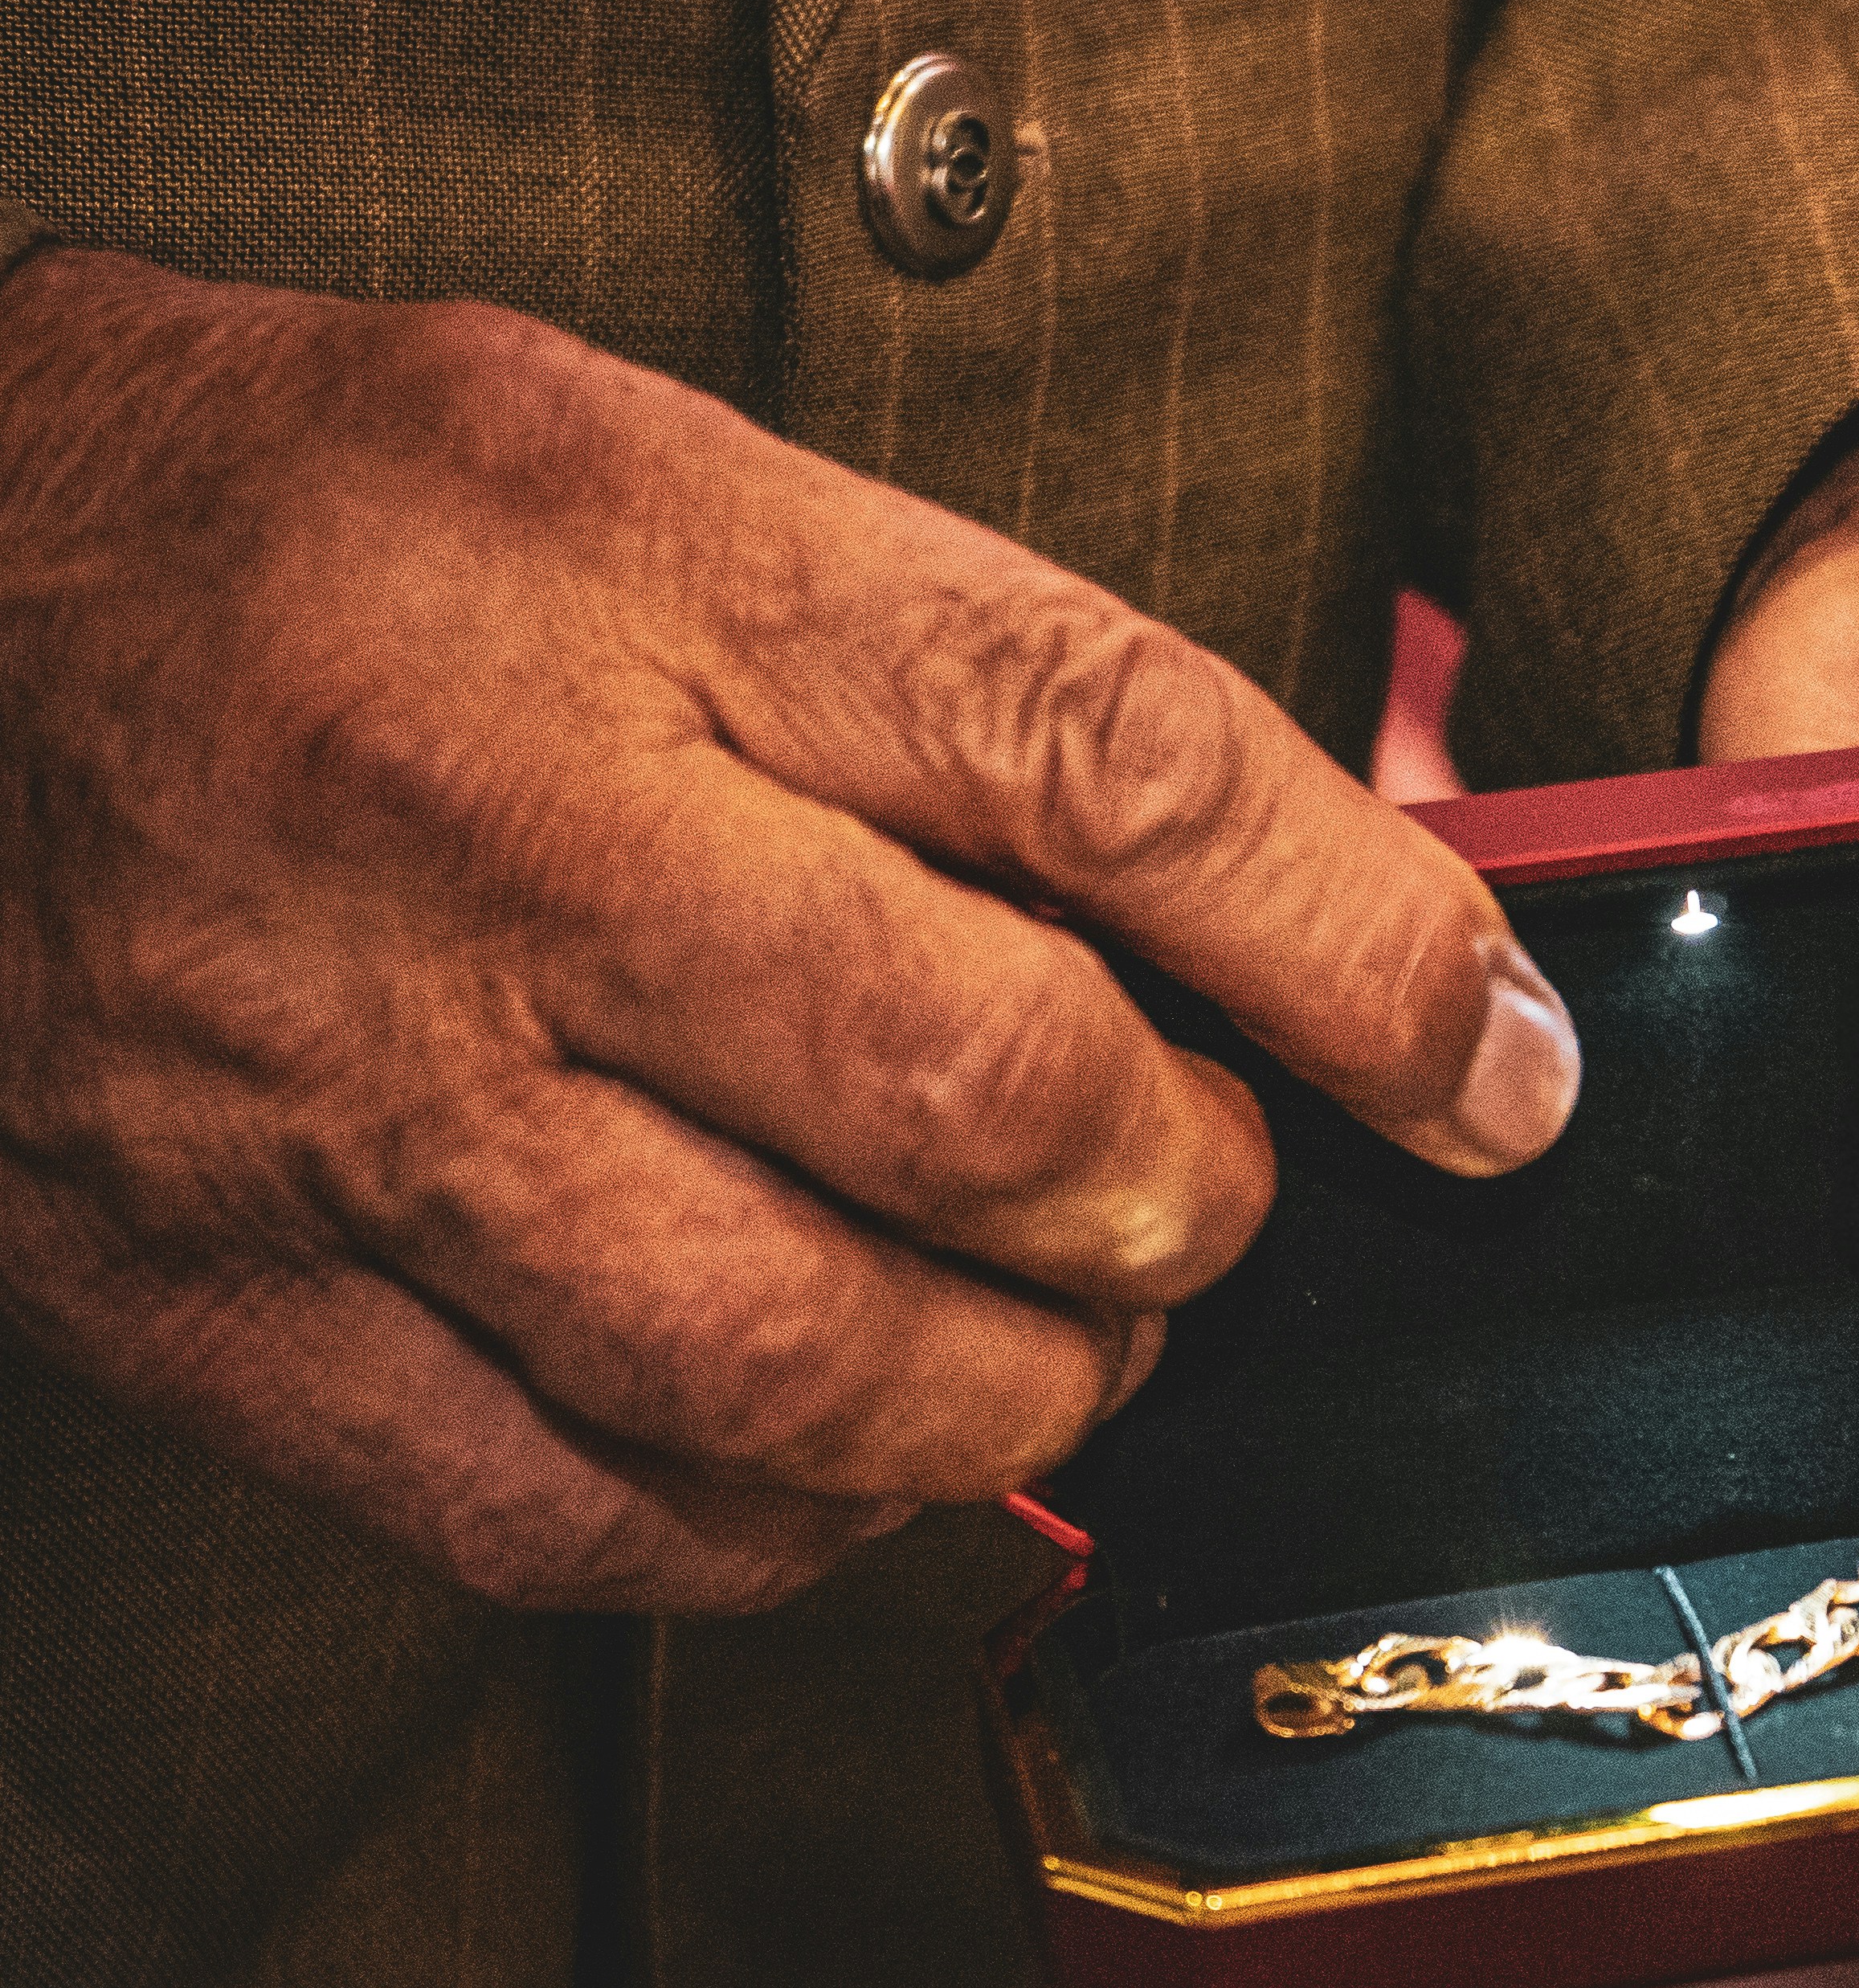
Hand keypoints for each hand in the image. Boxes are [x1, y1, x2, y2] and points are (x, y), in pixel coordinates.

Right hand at [0, 249, 1577, 1612]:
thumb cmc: (340, 533)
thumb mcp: (666, 471)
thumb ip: (987, 682)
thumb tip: (1350, 921)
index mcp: (628, 565)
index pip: (1107, 761)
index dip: (1371, 947)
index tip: (1498, 1069)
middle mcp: (487, 839)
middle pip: (990, 1101)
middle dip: (1189, 1196)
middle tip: (1206, 1186)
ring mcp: (341, 1102)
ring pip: (811, 1364)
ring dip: (1028, 1388)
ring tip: (1061, 1322)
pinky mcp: (231, 1311)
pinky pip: (602, 1516)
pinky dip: (797, 1514)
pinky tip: (842, 1430)